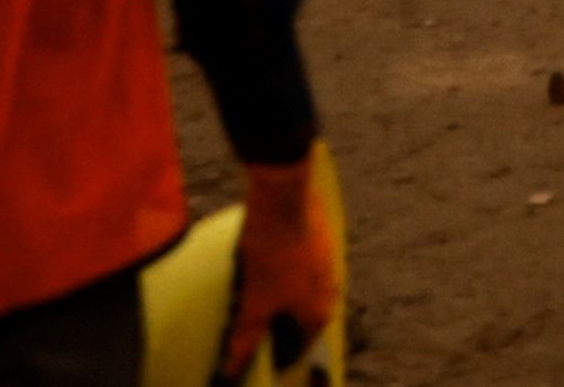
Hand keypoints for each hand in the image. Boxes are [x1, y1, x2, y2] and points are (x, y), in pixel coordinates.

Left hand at [224, 146, 343, 378]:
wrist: (285, 196)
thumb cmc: (272, 252)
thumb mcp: (254, 300)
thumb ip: (246, 337)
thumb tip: (232, 368)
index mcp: (319, 310)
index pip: (302, 346)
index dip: (280, 355)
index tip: (264, 359)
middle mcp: (331, 289)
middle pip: (305, 319)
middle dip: (283, 326)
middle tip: (259, 329)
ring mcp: (328, 262)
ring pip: (305, 292)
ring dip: (286, 300)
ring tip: (260, 298)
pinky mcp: (320, 240)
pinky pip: (304, 269)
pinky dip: (288, 277)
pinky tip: (269, 269)